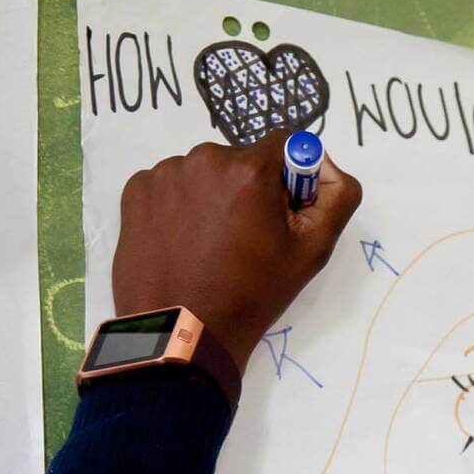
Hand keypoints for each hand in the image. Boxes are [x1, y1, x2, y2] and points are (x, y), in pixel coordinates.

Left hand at [111, 129, 361, 371]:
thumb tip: (324, 162)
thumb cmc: (254, 291)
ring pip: (203, 173)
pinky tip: (181, 240)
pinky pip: (170, 185)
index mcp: (250, 169)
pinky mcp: (135, 190)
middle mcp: (204, 159)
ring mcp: (165, 173)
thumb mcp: (313, 250)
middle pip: (241, 160)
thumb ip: (337, 196)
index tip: (278, 213)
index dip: (287, 178)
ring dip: (211, 196)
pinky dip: (178, 205)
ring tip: (209, 243)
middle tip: (244, 237)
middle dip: (247, 189)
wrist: (184, 329)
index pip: (283, 144)